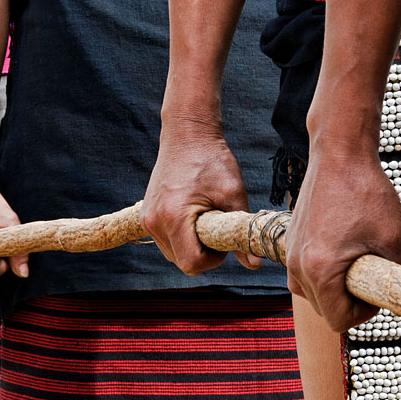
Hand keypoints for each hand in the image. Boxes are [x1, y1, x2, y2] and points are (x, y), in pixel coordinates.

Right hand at [141, 118, 259, 274]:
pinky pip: (166, 241)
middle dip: (203, 253)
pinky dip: (181, 237)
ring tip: (205, 218)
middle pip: (182, 262)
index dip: (213, 260)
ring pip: (173, 254)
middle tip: (217, 226)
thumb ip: (241, 232)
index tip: (223, 239)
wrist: (186, 135)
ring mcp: (146, 219)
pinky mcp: (145, 216)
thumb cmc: (212, 160)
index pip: (191, 264)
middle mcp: (154, 222)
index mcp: (173, 218)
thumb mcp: (233, 194)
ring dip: (192, 245)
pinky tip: (193, 216)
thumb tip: (255, 264)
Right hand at [285, 149, 400, 332]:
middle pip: (323, 310)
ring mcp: (288, 253)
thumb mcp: (393, 238)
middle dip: (349, 303)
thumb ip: (397, 274)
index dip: (364, 315)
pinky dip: (320, 273)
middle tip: (371, 279)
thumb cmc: (365, 191)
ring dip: (333, 290)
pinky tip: (342, 251)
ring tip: (356, 265)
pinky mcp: (288, 241)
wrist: (339, 155)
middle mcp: (297, 265)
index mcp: (320, 268)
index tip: (377, 294)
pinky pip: (301, 273)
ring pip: (310, 294)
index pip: (338, 320)